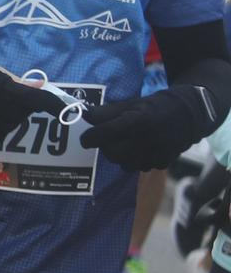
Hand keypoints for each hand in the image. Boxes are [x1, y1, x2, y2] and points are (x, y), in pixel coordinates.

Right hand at [0, 65, 65, 147]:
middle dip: (24, 107)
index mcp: (7, 93)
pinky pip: (2, 130)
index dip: (52, 104)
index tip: (64, 108)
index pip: (37, 100)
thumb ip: (18, 82)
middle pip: (26, 113)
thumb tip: (41, 84)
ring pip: (15, 122)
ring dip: (12, 115)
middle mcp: (4, 111)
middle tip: (8, 98)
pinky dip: (1, 123)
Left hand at [81, 86, 219, 171]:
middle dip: (104, 147)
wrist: (187, 116)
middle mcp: (147, 139)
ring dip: (118, 155)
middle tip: (106, 139)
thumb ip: (106, 112)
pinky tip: (139, 149)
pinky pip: (139, 168)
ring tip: (124, 143)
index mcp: (137, 121)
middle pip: (112, 153)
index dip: (90, 137)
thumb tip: (84, 116)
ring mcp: (156, 153)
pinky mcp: (163, 163)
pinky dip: (134, 161)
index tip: (85, 139)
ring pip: (124, 164)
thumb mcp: (129, 104)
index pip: (105, 133)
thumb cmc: (153, 107)